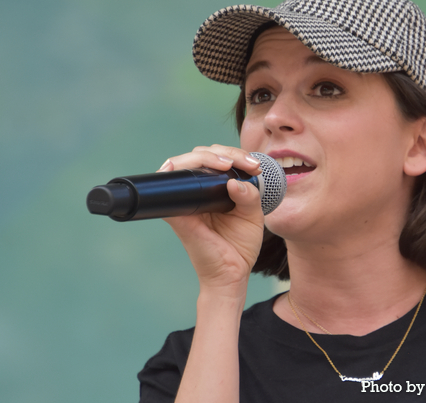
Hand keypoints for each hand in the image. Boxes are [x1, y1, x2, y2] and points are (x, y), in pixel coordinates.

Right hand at [158, 145, 264, 296]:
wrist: (232, 274)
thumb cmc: (240, 246)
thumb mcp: (252, 216)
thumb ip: (249, 195)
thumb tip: (235, 181)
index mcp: (213, 190)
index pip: (215, 159)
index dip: (233, 154)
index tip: (255, 166)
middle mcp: (196, 192)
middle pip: (200, 155)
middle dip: (225, 152)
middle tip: (248, 164)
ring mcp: (183, 201)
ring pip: (185, 162)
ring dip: (208, 156)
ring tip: (229, 164)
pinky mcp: (176, 213)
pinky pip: (170, 185)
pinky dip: (180, 169)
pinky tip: (198, 168)